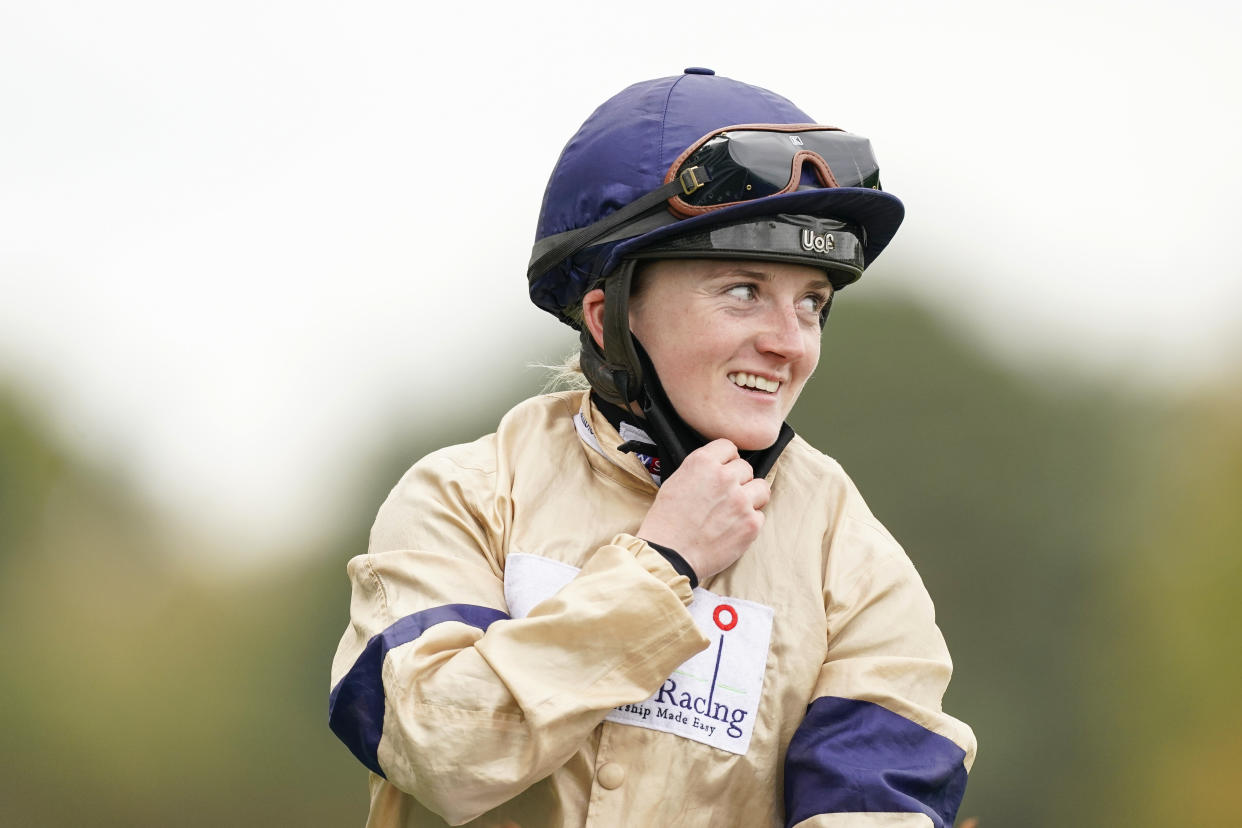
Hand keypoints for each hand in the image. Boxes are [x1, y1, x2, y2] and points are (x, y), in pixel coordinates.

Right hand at [637, 439, 769, 579]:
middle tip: (725, 497)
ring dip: (751, 497)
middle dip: (738, 480)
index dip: (726, 459)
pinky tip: (733, 529)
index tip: (724, 469)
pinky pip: (760, 515)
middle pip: (746, 468)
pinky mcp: (751, 524)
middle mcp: (725, 477)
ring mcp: (741, 500)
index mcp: (703, 462)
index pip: (729, 446)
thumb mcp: (676, 481)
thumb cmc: (666, 522)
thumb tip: (718, 468)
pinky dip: (750, 522)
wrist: (669, 555)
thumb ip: (701, 470)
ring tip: (735, 510)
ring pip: (761, 488)